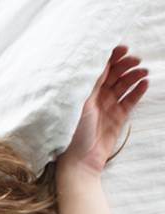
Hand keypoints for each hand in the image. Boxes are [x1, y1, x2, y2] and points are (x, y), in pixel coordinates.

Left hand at [58, 44, 148, 173]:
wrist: (79, 160)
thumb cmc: (73, 132)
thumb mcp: (81, 104)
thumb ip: (92, 84)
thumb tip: (102, 62)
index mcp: (82, 91)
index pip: (98, 69)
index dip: (110, 57)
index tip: (123, 48)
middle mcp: (95, 97)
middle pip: (113, 75)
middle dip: (125, 65)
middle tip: (136, 60)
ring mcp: (107, 107)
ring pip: (123, 86)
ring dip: (134, 76)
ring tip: (143, 72)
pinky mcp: (117, 118)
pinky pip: (130, 100)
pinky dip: (137, 91)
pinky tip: (145, 83)